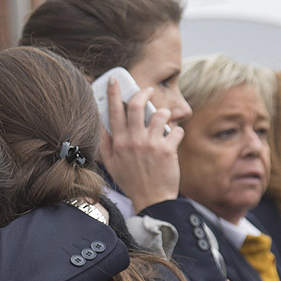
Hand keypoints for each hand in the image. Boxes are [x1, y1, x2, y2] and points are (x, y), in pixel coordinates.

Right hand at [98, 79, 183, 212]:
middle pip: (137, 106)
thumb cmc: (132, 182)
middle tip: (149, 91)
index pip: (114, 112)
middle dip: (144, 93)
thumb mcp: (112, 166)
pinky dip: (177, 133)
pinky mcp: (168, 150)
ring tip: (164, 121)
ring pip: (160, 115)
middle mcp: (134, 141)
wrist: (152, 200)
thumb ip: (106, 146)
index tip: (115, 80)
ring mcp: (152, 145)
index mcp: (119, 143)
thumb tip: (103, 128)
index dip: (114, 93)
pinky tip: (174, 140)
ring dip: (164, 114)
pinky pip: (176, 131)